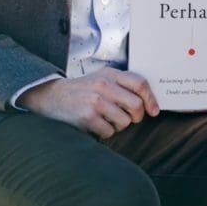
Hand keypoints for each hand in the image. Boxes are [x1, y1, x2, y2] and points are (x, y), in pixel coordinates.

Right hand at [19, 67, 158, 138]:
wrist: (52, 97)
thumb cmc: (82, 90)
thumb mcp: (102, 78)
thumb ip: (122, 84)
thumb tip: (148, 102)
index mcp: (111, 74)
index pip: (140, 84)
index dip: (151, 99)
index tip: (154, 111)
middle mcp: (104, 85)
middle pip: (136, 106)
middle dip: (136, 117)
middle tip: (129, 118)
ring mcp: (96, 101)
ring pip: (124, 122)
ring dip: (118, 125)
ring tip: (106, 119)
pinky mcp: (88, 117)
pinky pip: (109, 131)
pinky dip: (105, 132)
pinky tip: (96, 124)